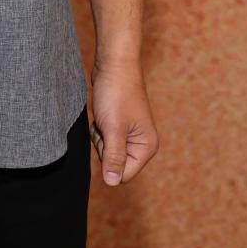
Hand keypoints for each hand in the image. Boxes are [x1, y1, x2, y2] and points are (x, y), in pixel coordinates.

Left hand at [88, 61, 159, 185]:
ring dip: (100, 137)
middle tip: (106, 124)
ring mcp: (131, 134)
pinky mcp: (120, 125)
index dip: (109, 160)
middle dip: (103, 146)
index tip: (108, 138)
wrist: (114, 64)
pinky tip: (102, 114)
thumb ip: (113, 157)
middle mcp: (142, 143)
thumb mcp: (113, 128)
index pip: (123, 174)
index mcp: (147, 147)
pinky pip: (104, 138)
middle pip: (114, 164)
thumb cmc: (116, 93)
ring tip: (104, 116)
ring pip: (107, 151)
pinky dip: (99, 129)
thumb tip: (112, 183)